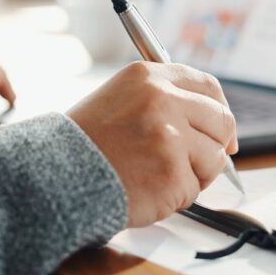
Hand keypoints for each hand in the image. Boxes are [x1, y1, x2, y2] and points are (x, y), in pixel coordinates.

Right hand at [67, 62, 237, 227]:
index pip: (207, 86)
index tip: (221, 131)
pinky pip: (194, 189)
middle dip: (216, 146)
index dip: (219, 110)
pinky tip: (146, 191)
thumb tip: (207, 123)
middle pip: (221, 121)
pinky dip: (175, 198)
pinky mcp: (173, 172)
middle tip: (199, 164)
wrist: (54, 177)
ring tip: (158, 178)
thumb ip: (162, 102)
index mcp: (149, 77)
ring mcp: (170, 136)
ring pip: (214, 158)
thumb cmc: (84, 145)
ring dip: (195, 175)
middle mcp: (162, 99)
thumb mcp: (119, 101)